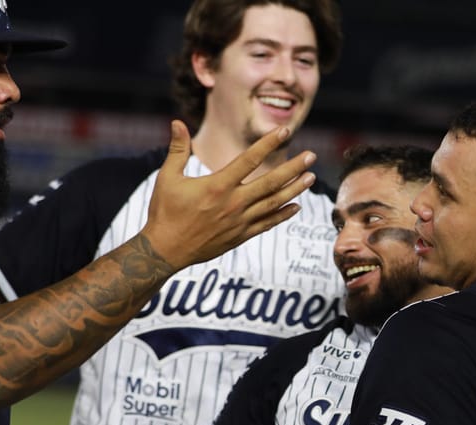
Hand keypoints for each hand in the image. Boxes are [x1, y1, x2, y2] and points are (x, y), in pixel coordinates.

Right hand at [143, 121, 316, 269]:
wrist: (165, 250)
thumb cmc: (164, 211)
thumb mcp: (167, 177)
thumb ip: (177, 149)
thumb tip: (176, 122)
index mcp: (218, 186)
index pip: (249, 159)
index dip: (268, 144)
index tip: (284, 131)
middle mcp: (233, 203)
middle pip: (271, 182)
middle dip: (293, 168)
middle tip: (311, 156)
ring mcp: (240, 221)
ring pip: (274, 203)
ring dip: (295, 190)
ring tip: (311, 178)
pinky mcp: (241, 236)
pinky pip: (268, 223)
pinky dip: (283, 214)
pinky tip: (296, 206)